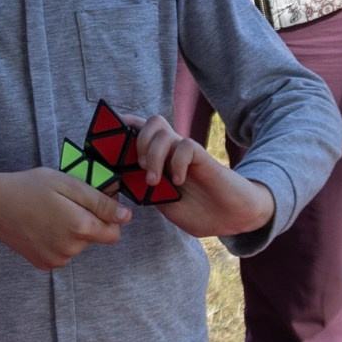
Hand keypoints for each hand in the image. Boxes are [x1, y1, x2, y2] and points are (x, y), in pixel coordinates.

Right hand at [0, 169, 131, 269]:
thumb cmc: (29, 188)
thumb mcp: (67, 184)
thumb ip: (99, 201)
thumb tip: (126, 216)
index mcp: (80, 226)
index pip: (114, 232)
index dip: (107, 216)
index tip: (89, 203)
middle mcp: (71, 248)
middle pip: (94, 237)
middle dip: (86, 222)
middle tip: (62, 204)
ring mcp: (57, 259)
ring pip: (78, 245)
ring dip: (71, 231)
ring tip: (48, 214)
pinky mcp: (45, 264)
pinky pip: (63, 253)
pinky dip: (57, 241)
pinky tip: (41, 227)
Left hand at [124, 113, 276, 238]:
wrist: (234, 218)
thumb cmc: (200, 212)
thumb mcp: (166, 205)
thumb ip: (148, 193)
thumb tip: (125, 183)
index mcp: (162, 161)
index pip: (140, 133)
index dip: (123, 128)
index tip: (107, 135)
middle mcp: (173, 152)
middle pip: (151, 123)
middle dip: (137, 142)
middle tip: (140, 169)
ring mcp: (188, 154)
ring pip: (164, 132)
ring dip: (153, 155)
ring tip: (156, 181)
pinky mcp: (203, 158)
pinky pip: (185, 146)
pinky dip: (176, 163)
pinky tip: (179, 180)